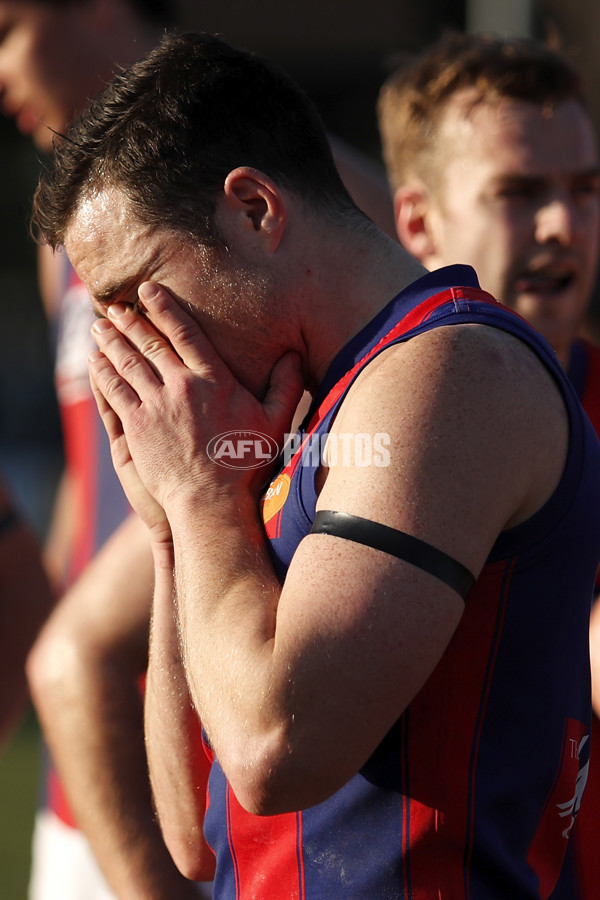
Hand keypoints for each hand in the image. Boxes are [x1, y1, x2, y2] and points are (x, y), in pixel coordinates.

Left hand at [88, 281, 303, 520]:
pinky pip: (114, 390)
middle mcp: (181, 386)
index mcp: (213, 380)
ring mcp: (155, 405)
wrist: (211, 500)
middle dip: (130, 320)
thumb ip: (285, 386)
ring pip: (127, 362)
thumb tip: (294, 355)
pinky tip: (94, 360)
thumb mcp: (275, 422)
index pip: (185, 333)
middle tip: (115, 305)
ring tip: (99, 325)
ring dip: (111, 341)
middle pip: (150, 343)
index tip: (148, 290)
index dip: (164, 308)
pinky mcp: (137, 426)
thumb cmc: (246, 462)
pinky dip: (102, 372)